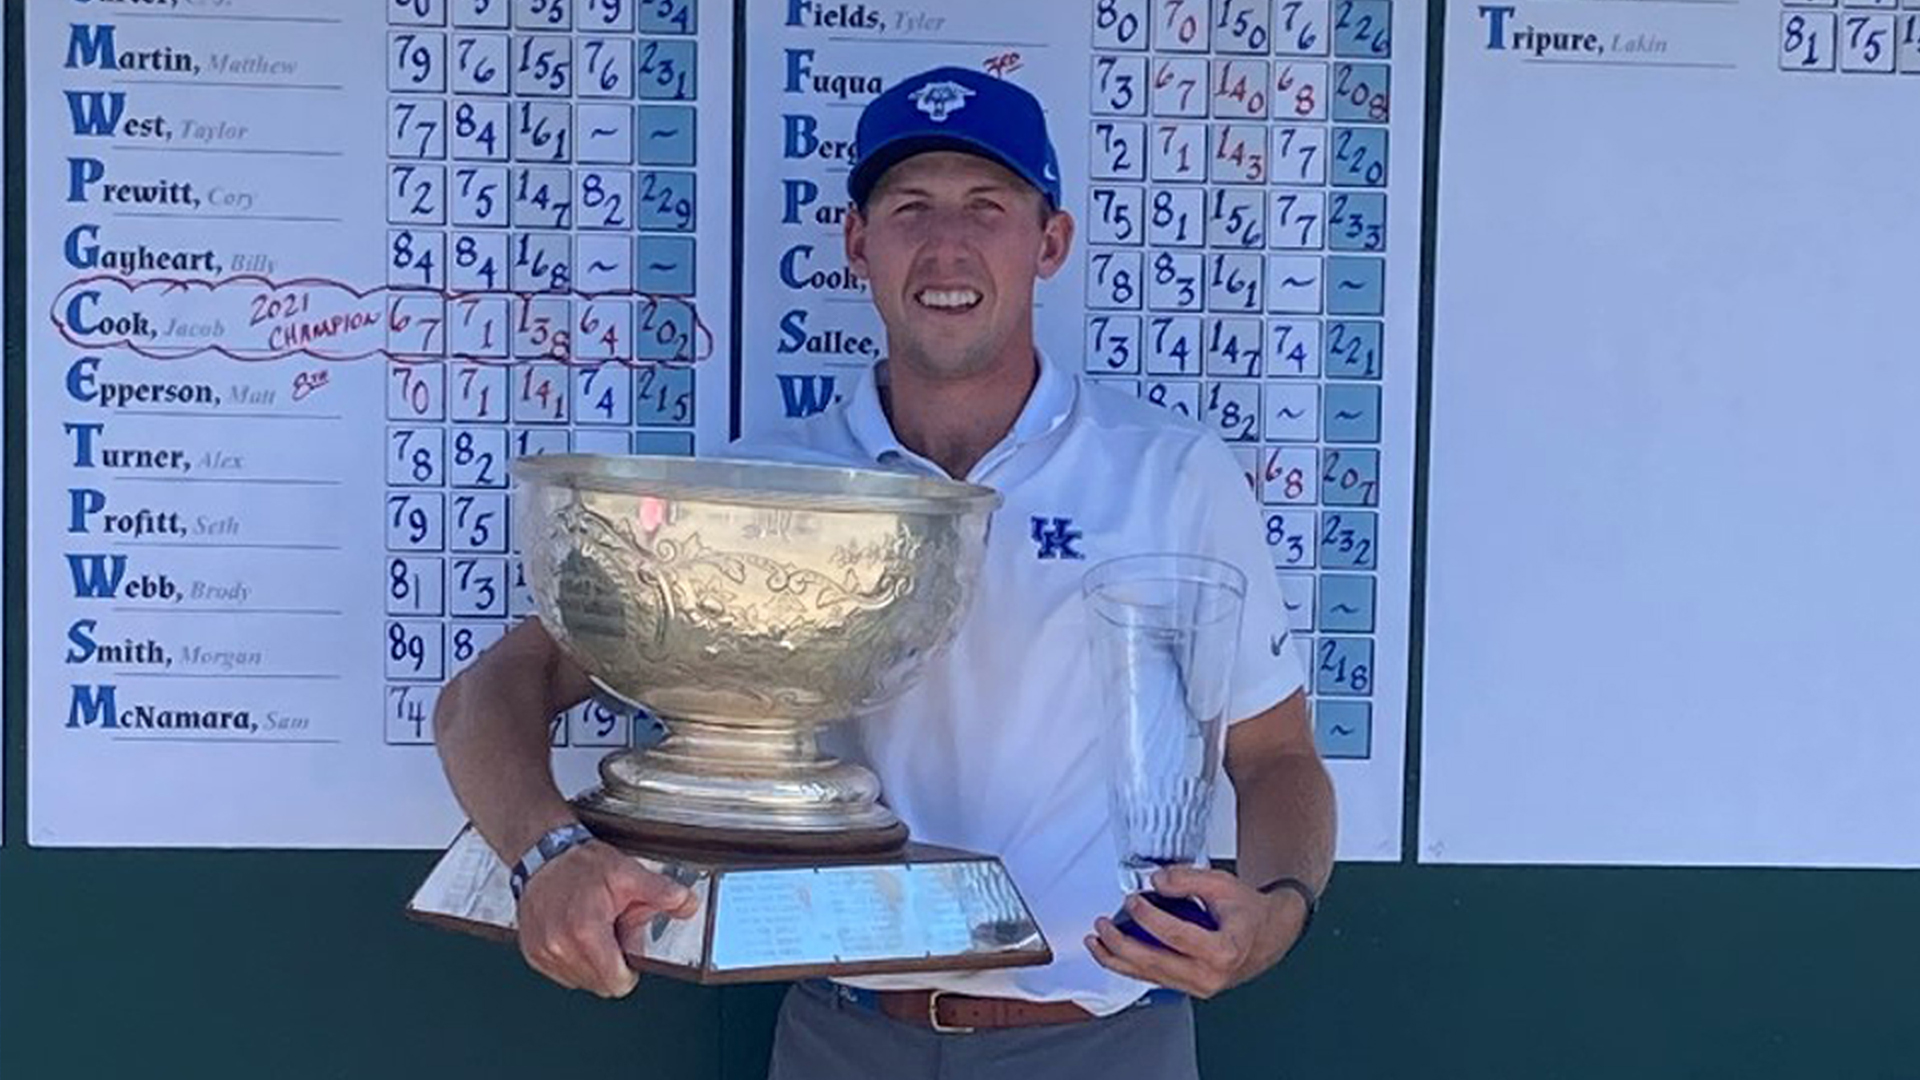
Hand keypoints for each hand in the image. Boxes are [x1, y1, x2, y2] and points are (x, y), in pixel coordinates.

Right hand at [514, 839, 700, 997]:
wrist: (544, 854)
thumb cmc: (581, 864)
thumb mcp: (628, 874)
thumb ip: (662, 892)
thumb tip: (687, 904)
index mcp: (585, 931)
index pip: (616, 984)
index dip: (629, 971)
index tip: (628, 950)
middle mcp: (559, 947)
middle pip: (600, 985)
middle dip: (611, 964)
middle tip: (611, 932)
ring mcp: (543, 952)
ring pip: (581, 982)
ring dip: (592, 963)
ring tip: (593, 930)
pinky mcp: (533, 953)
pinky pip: (563, 974)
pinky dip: (573, 959)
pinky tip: (576, 933)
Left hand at [1085, 867, 1306, 998]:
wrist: (1271, 934)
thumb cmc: (1250, 912)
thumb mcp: (1222, 885)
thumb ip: (1187, 879)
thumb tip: (1155, 881)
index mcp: (1224, 950)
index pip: (1175, 936)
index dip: (1148, 917)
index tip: (1132, 899)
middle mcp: (1211, 976)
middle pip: (1155, 962)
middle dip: (1122, 944)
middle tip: (1104, 924)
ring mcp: (1200, 986)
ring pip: (1150, 976)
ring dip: (1117, 960)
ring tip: (1095, 942)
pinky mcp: (1191, 987)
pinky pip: (1155, 978)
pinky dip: (1130, 966)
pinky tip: (1112, 954)